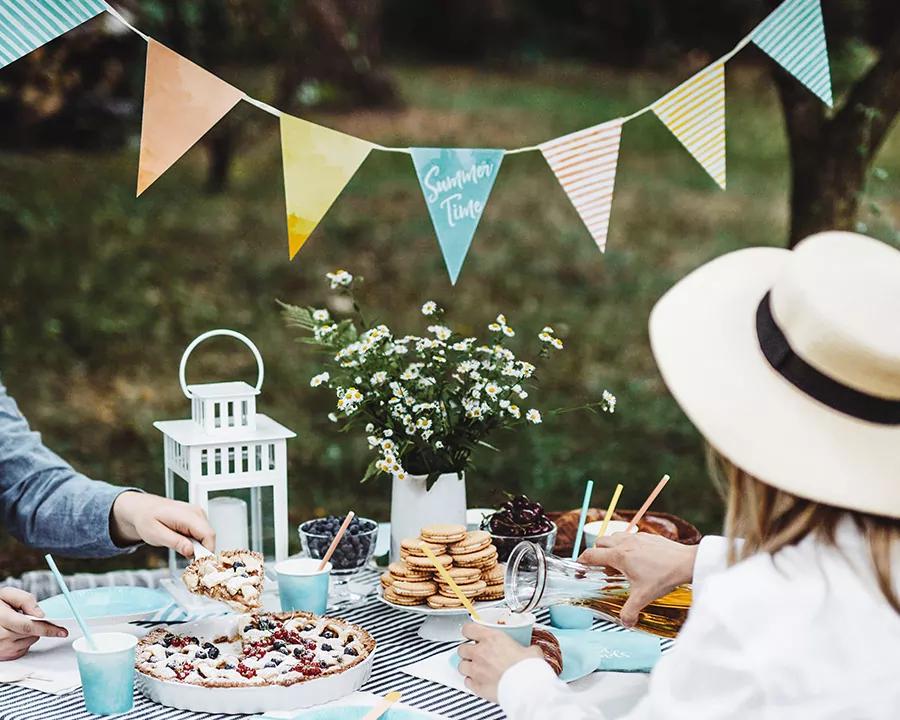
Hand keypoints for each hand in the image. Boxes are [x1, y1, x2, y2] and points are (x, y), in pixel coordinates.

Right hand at [0, 588, 67, 659]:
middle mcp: (0, 637)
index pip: (28, 626)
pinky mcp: (5, 656)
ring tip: (17, 624)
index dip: (47, 628)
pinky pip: (24, 649)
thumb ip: (25, 600)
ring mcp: (2, 649)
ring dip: (31, 633)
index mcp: (1, 619)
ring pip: (30, 641)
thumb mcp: (7, 594)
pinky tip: (15, 632)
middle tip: (27, 616)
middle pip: (32, 634)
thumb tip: (40, 614)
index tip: (62, 631)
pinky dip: (25, 640)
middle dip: (37, 624)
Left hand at [110, 491, 215, 557]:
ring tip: (182, 548)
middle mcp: (197, 512)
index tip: (197, 563)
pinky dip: (197, 542)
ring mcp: (198, 514)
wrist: (143, 508)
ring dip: (199, 547)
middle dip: (202, 551)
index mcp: (188, 515)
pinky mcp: (198, 518)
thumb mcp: (156, 534)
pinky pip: (203, 533)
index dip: (206, 552)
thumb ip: (175, 542)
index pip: (208, 535)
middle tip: (187, 559)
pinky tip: (184, 542)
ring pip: (207, 536)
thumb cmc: (147, 519)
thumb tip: (191, 551)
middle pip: (209, 537)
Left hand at [458, 624, 542, 702]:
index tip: (472, 634)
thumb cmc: (527, 669)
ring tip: (476, 668)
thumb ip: (527, 648)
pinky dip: (471, 681)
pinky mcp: (477, 687)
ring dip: (467, 666)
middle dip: (467, 650)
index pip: (468, 629)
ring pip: (461, 666)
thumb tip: (532, 651)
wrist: (526, 689)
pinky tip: (479, 681)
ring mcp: (476, 670)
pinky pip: (467, 682)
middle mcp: (480, 653)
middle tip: (476, 653)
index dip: (469, 631)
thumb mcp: (532, 651)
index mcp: (491, 639)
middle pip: (461, 648)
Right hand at [578, 532, 697, 627]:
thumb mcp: (644, 597)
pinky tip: (637, 558)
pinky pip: (630, 537)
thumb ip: (630, 611)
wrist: (686, 562)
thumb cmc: (664, 576)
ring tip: (619, 562)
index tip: (579, 567)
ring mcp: (637, 537)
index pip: (591, 554)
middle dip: (597, 553)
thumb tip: (625, 622)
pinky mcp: (648, 536)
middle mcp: (624, 543)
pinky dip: (627, 544)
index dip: (582, 561)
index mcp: (619, 556)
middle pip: (600, 542)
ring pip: (614, 536)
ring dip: (611, 546)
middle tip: (602, 567)